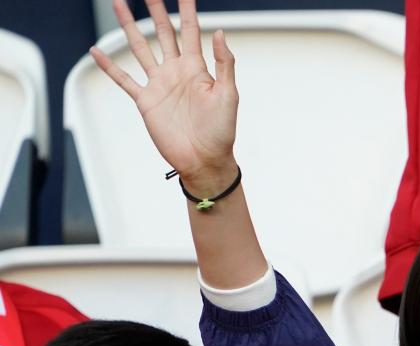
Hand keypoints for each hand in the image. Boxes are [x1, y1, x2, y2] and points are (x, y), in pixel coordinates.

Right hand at [91, 0, 238, 188]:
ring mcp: (159, 85)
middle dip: (156, 11)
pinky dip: (109, 66)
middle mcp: (176, 72)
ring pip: (140, 48)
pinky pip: (123, 80)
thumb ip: (224, 64)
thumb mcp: (228, 95)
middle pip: (162, 33)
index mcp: (197, 68)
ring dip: (129, 26)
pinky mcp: (145, 101)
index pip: (190, 31)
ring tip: (118, 5)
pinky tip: (96, 51)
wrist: (204, 160)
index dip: (186, 11)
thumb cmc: (221, 132)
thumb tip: (220, 32)